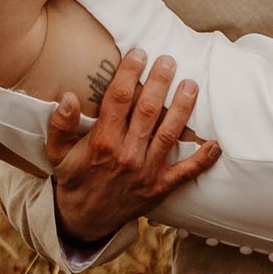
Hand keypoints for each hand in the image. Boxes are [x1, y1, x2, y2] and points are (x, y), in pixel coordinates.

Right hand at [48, 49, 220, 241]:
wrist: (85, 220)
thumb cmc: (74, 179)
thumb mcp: (57, 153)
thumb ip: (60, 125)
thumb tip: (68, 97)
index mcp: (102, 142)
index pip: (118, 100)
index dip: (129, 74)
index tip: (139, 53)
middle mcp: (127, 155)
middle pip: (148, 111)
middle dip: (160, 83)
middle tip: (169, 60)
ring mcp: (146, 172)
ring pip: (169, 134)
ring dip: (182, 108)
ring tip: (191, 85)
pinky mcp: (160, 187)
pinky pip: (185, 172)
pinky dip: (202, 159)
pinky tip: (215, 143)